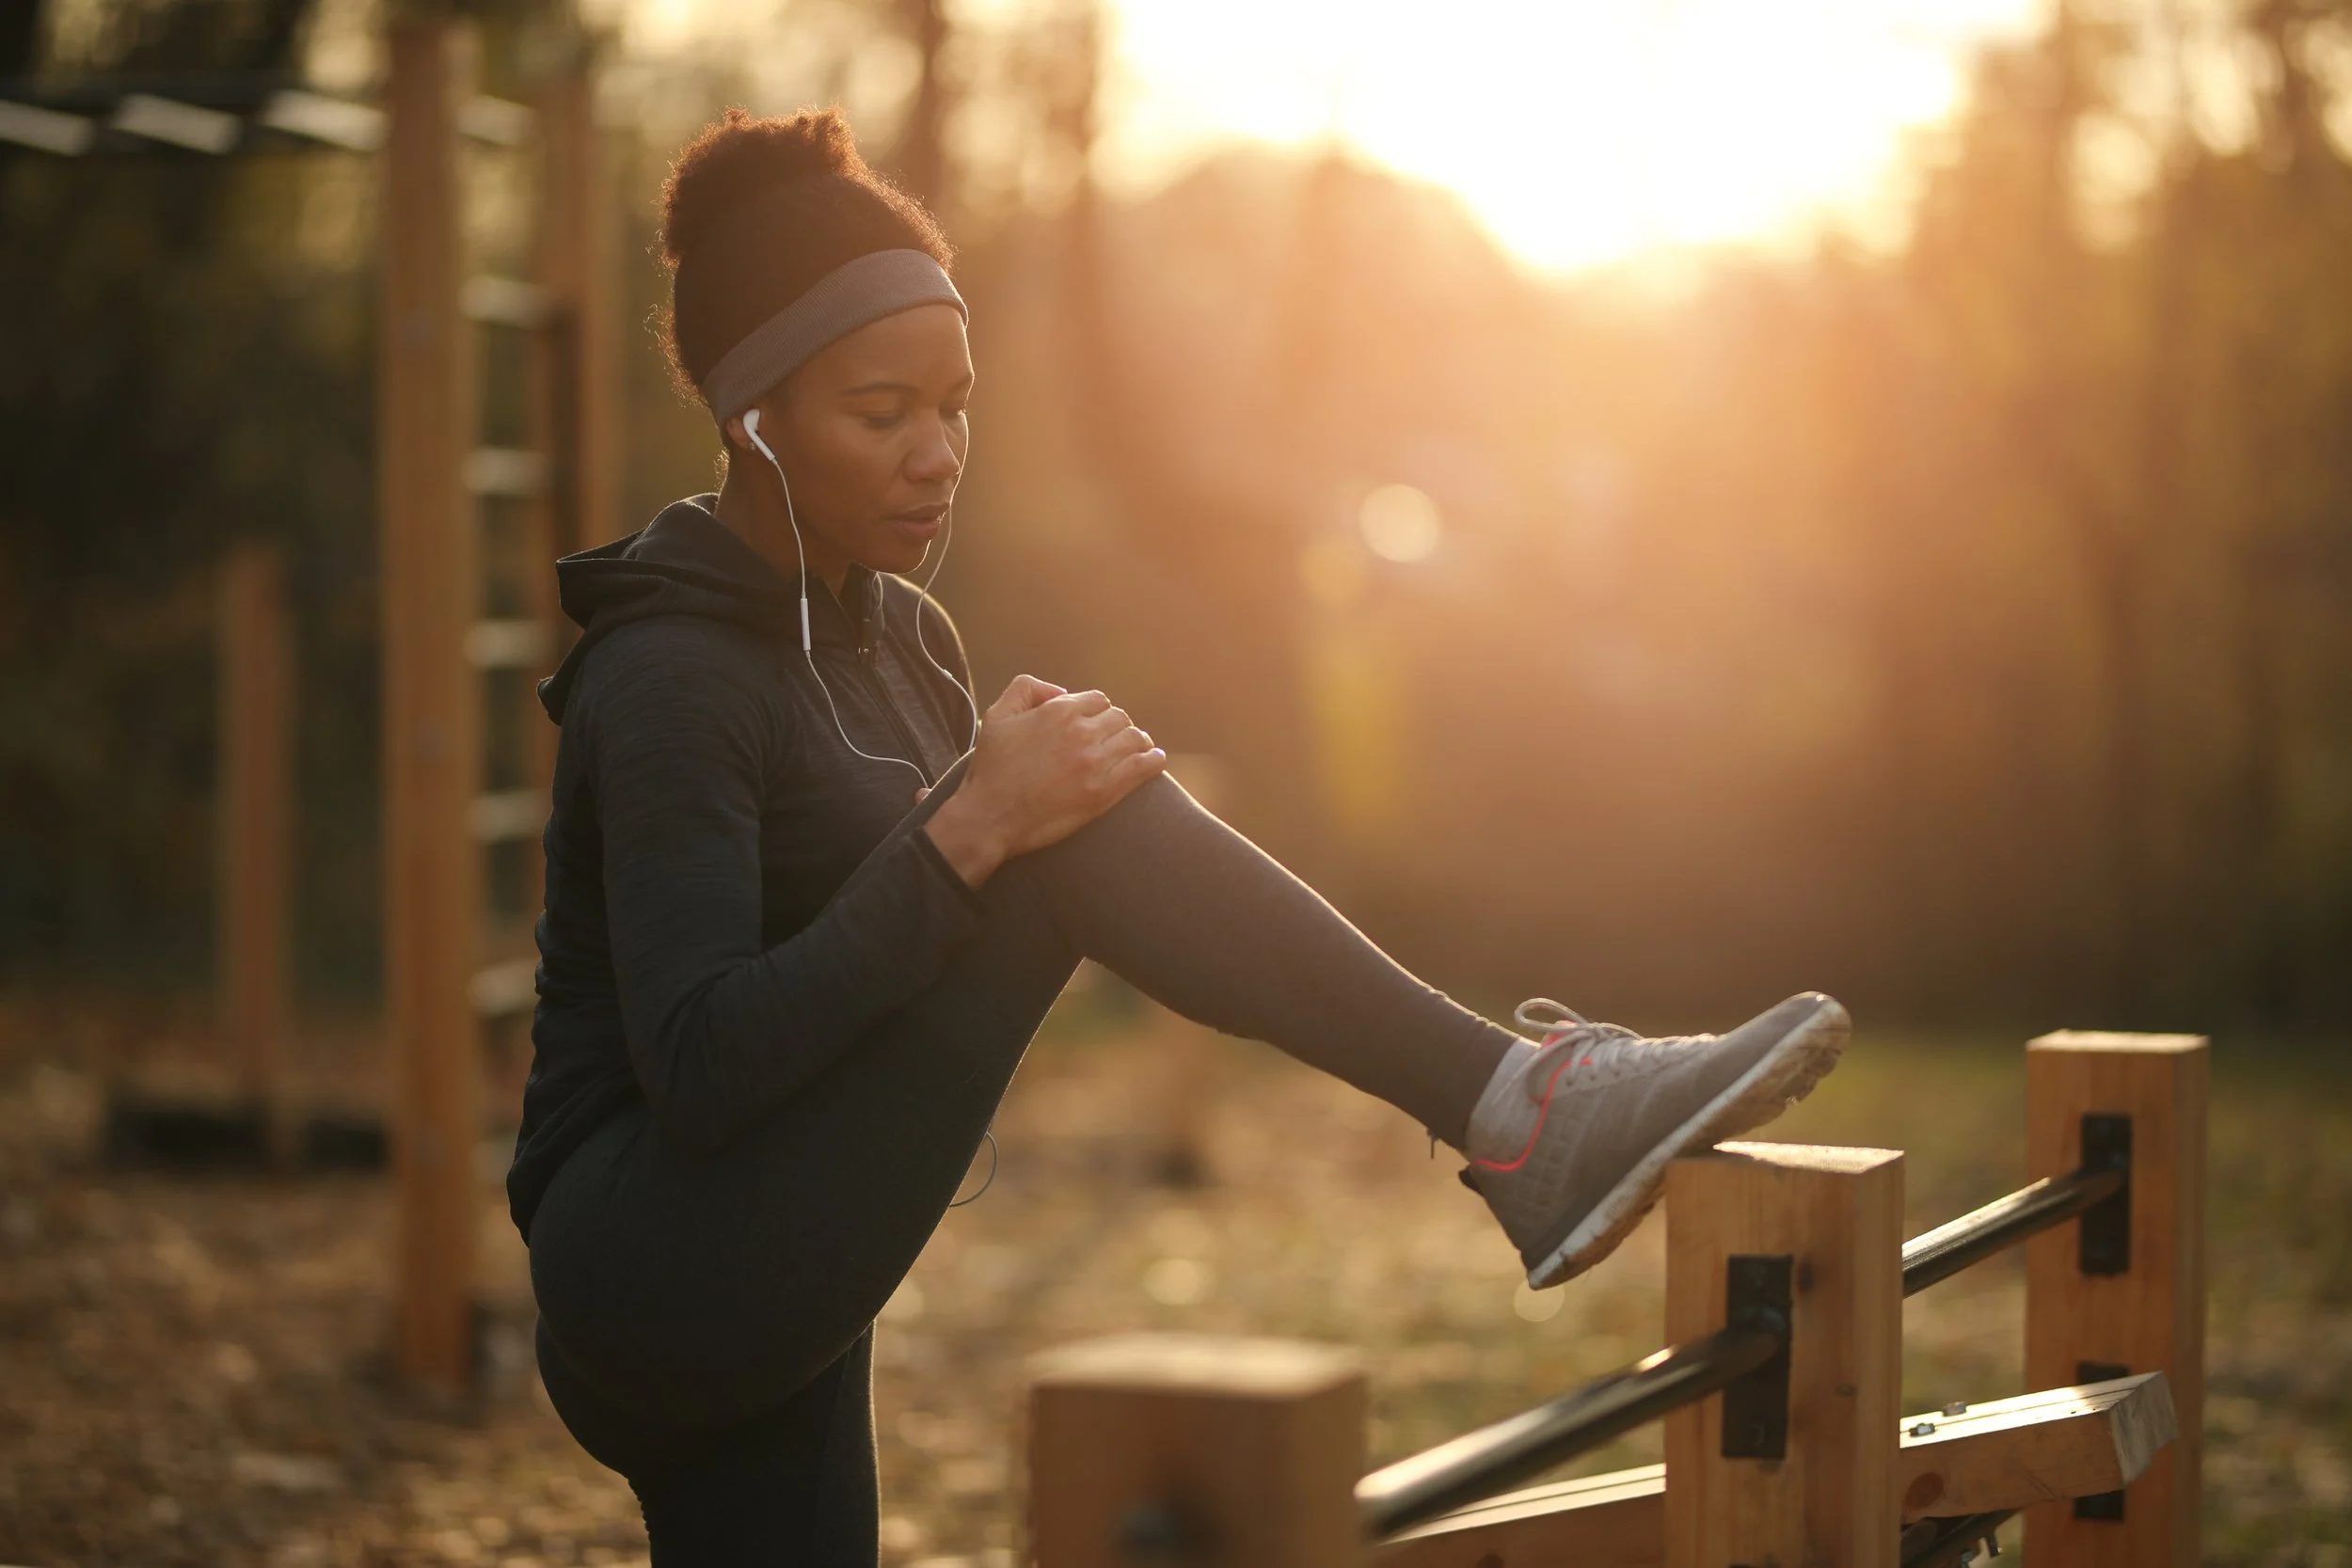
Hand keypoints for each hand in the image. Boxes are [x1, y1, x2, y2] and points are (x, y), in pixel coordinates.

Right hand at [922, 675, 1165, 886]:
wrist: (990, 817)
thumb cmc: (992, 768)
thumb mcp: (997, 715)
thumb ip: (1026, 688)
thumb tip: (1059, 690)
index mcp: (1059, 711)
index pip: (1098, 700)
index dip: (1098, 711)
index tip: (1096, 724)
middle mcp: (1081, 733)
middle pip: (1119, 718)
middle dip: (1117, 726)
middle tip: (1114, 740)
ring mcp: (1095, 763)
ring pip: (1134, 739)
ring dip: (1137, 741)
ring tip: (1138, 748)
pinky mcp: (1103, 793)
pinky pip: (1142, 768)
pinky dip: (1153, 761)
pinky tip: (1154, 760)